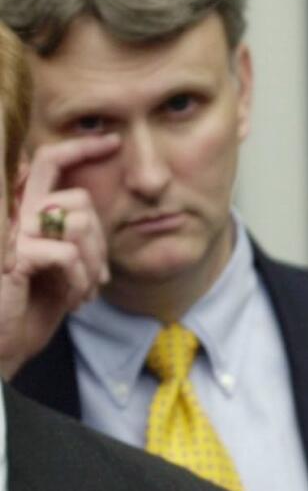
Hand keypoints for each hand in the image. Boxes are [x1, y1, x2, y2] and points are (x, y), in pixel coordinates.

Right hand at [0, 133, 119, 378]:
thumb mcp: (62, 268)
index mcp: (24, 215)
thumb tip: (95, 218)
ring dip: (93, 265)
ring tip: (83, 291)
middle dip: (102, 241)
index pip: (46, 163)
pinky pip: (67, 253)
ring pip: (80, 225)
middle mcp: (13, 216)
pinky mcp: (12, 256)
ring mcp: (10, 234)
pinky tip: (71, 300)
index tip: (112, 142)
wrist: (4, 347)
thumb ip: (74, 238)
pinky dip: (79, 280)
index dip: (79, 149)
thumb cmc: (31, 309)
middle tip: (98, 276)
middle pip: (78, 199)